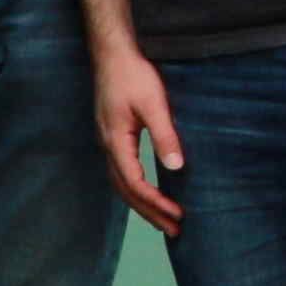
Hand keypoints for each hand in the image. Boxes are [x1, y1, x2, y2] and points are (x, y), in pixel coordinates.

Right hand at [93, 41, 186, 235]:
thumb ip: (165, 135)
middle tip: (173, 231)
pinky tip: (148, 192)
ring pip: (121, 184)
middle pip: (125, 191)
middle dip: (149, 212)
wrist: (111, 55)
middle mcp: (108, 146)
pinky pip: (121, 172)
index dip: (156, 202)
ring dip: (141, 204)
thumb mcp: (154, 104)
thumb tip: (176, 167)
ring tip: (162, 220)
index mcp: (116, 141)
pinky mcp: (112, 136)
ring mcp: (107, 142)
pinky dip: (135, 189)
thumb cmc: (133, 76)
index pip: (135, 183)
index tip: (178, 215)